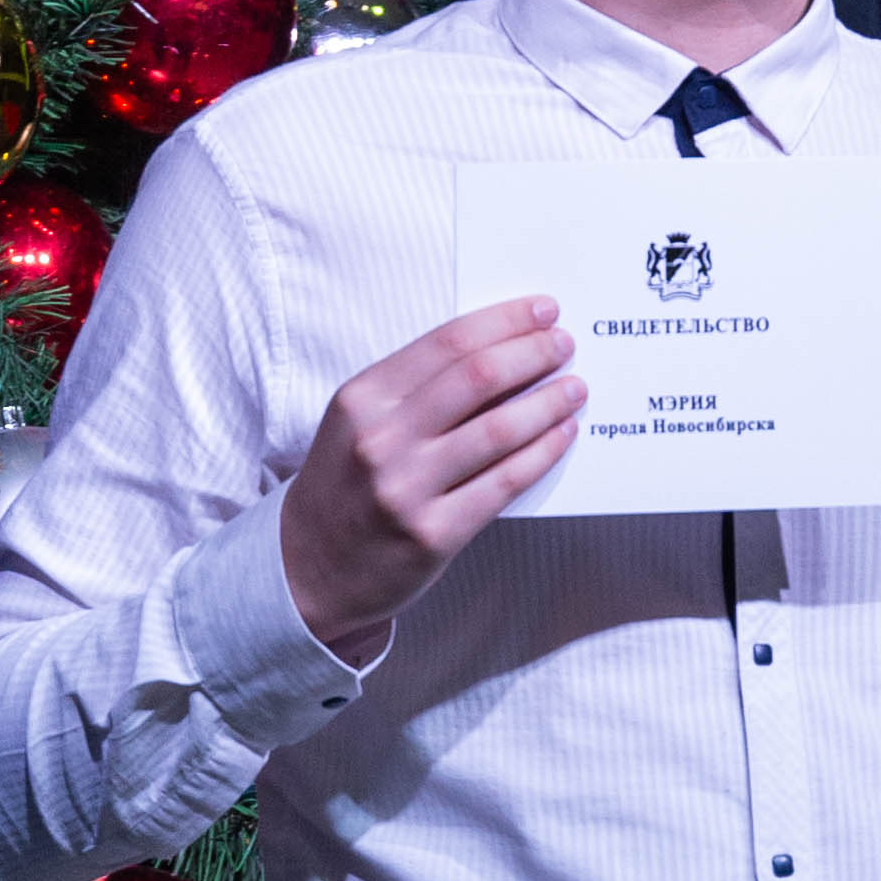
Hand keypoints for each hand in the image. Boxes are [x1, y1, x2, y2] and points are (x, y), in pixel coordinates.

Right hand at [279, 300, 581, 661]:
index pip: (448, 343)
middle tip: (565, 345)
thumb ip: (416, 389)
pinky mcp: (433, 534)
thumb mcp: (358, 422)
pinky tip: (562, 435)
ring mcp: (406, 490)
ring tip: (574, 388)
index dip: (505, 321)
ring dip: (549, 402)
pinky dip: (542, 453)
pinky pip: (504, 483)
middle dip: (533, 353)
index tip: (543, 310)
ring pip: (500, 429)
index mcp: (362, 399)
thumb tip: (500, 352)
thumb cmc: (344, 485)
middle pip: (478, 377)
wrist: (306, 570)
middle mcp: (381, 440)